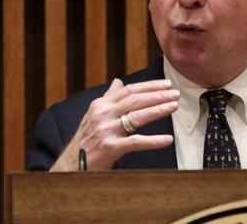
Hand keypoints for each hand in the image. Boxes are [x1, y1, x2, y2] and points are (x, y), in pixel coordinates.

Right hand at [50, 78, 178, 170]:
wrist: (71, 164)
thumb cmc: (86, 139)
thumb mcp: (94, 115)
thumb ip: (108, 98)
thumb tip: (118, 81)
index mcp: (100, 104)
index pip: (128, 90)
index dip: (149, 86)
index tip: (166, 84)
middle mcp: (103, 114)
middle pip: (135, 100)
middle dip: (158, 95)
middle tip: (175, 93)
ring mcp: (106, 130)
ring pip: (137, 116)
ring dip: (158, 110)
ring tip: (174, 107)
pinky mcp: (111, 148)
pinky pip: (137, 142)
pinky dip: (154, 141)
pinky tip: (168, 139)